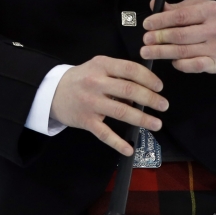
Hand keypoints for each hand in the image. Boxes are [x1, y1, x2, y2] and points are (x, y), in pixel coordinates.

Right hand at [50, 56, 167, 155]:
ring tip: (156, 124)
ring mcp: (90, 103)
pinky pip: (104, 133)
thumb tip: (144, 88)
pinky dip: (118, 142)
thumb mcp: (98, 67)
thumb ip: (119, 73)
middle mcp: (96, 83)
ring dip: (142, 119)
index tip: (160, 87)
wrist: (52, 92)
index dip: (148, 78)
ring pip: (121, 112)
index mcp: (102, 65)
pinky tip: (130, 149)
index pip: (130, 69)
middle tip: (164, 105)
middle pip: (129, 90)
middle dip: (151, 99)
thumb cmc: (82, 78)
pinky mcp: (86, 121)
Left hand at [140, 0, 215, 72]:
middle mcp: (215, 30)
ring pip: (184, 52)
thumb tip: (155, 6)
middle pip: (180, 35)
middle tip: (145, 40)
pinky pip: (193, 66)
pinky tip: (171, 61)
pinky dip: (179, 64)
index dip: (161, 21)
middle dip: (159, 38)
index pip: (180, 16)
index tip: (147, 24)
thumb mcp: (204, 6)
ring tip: (147, 52)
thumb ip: (180, 7)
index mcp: (211, 11)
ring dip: (162, 53)